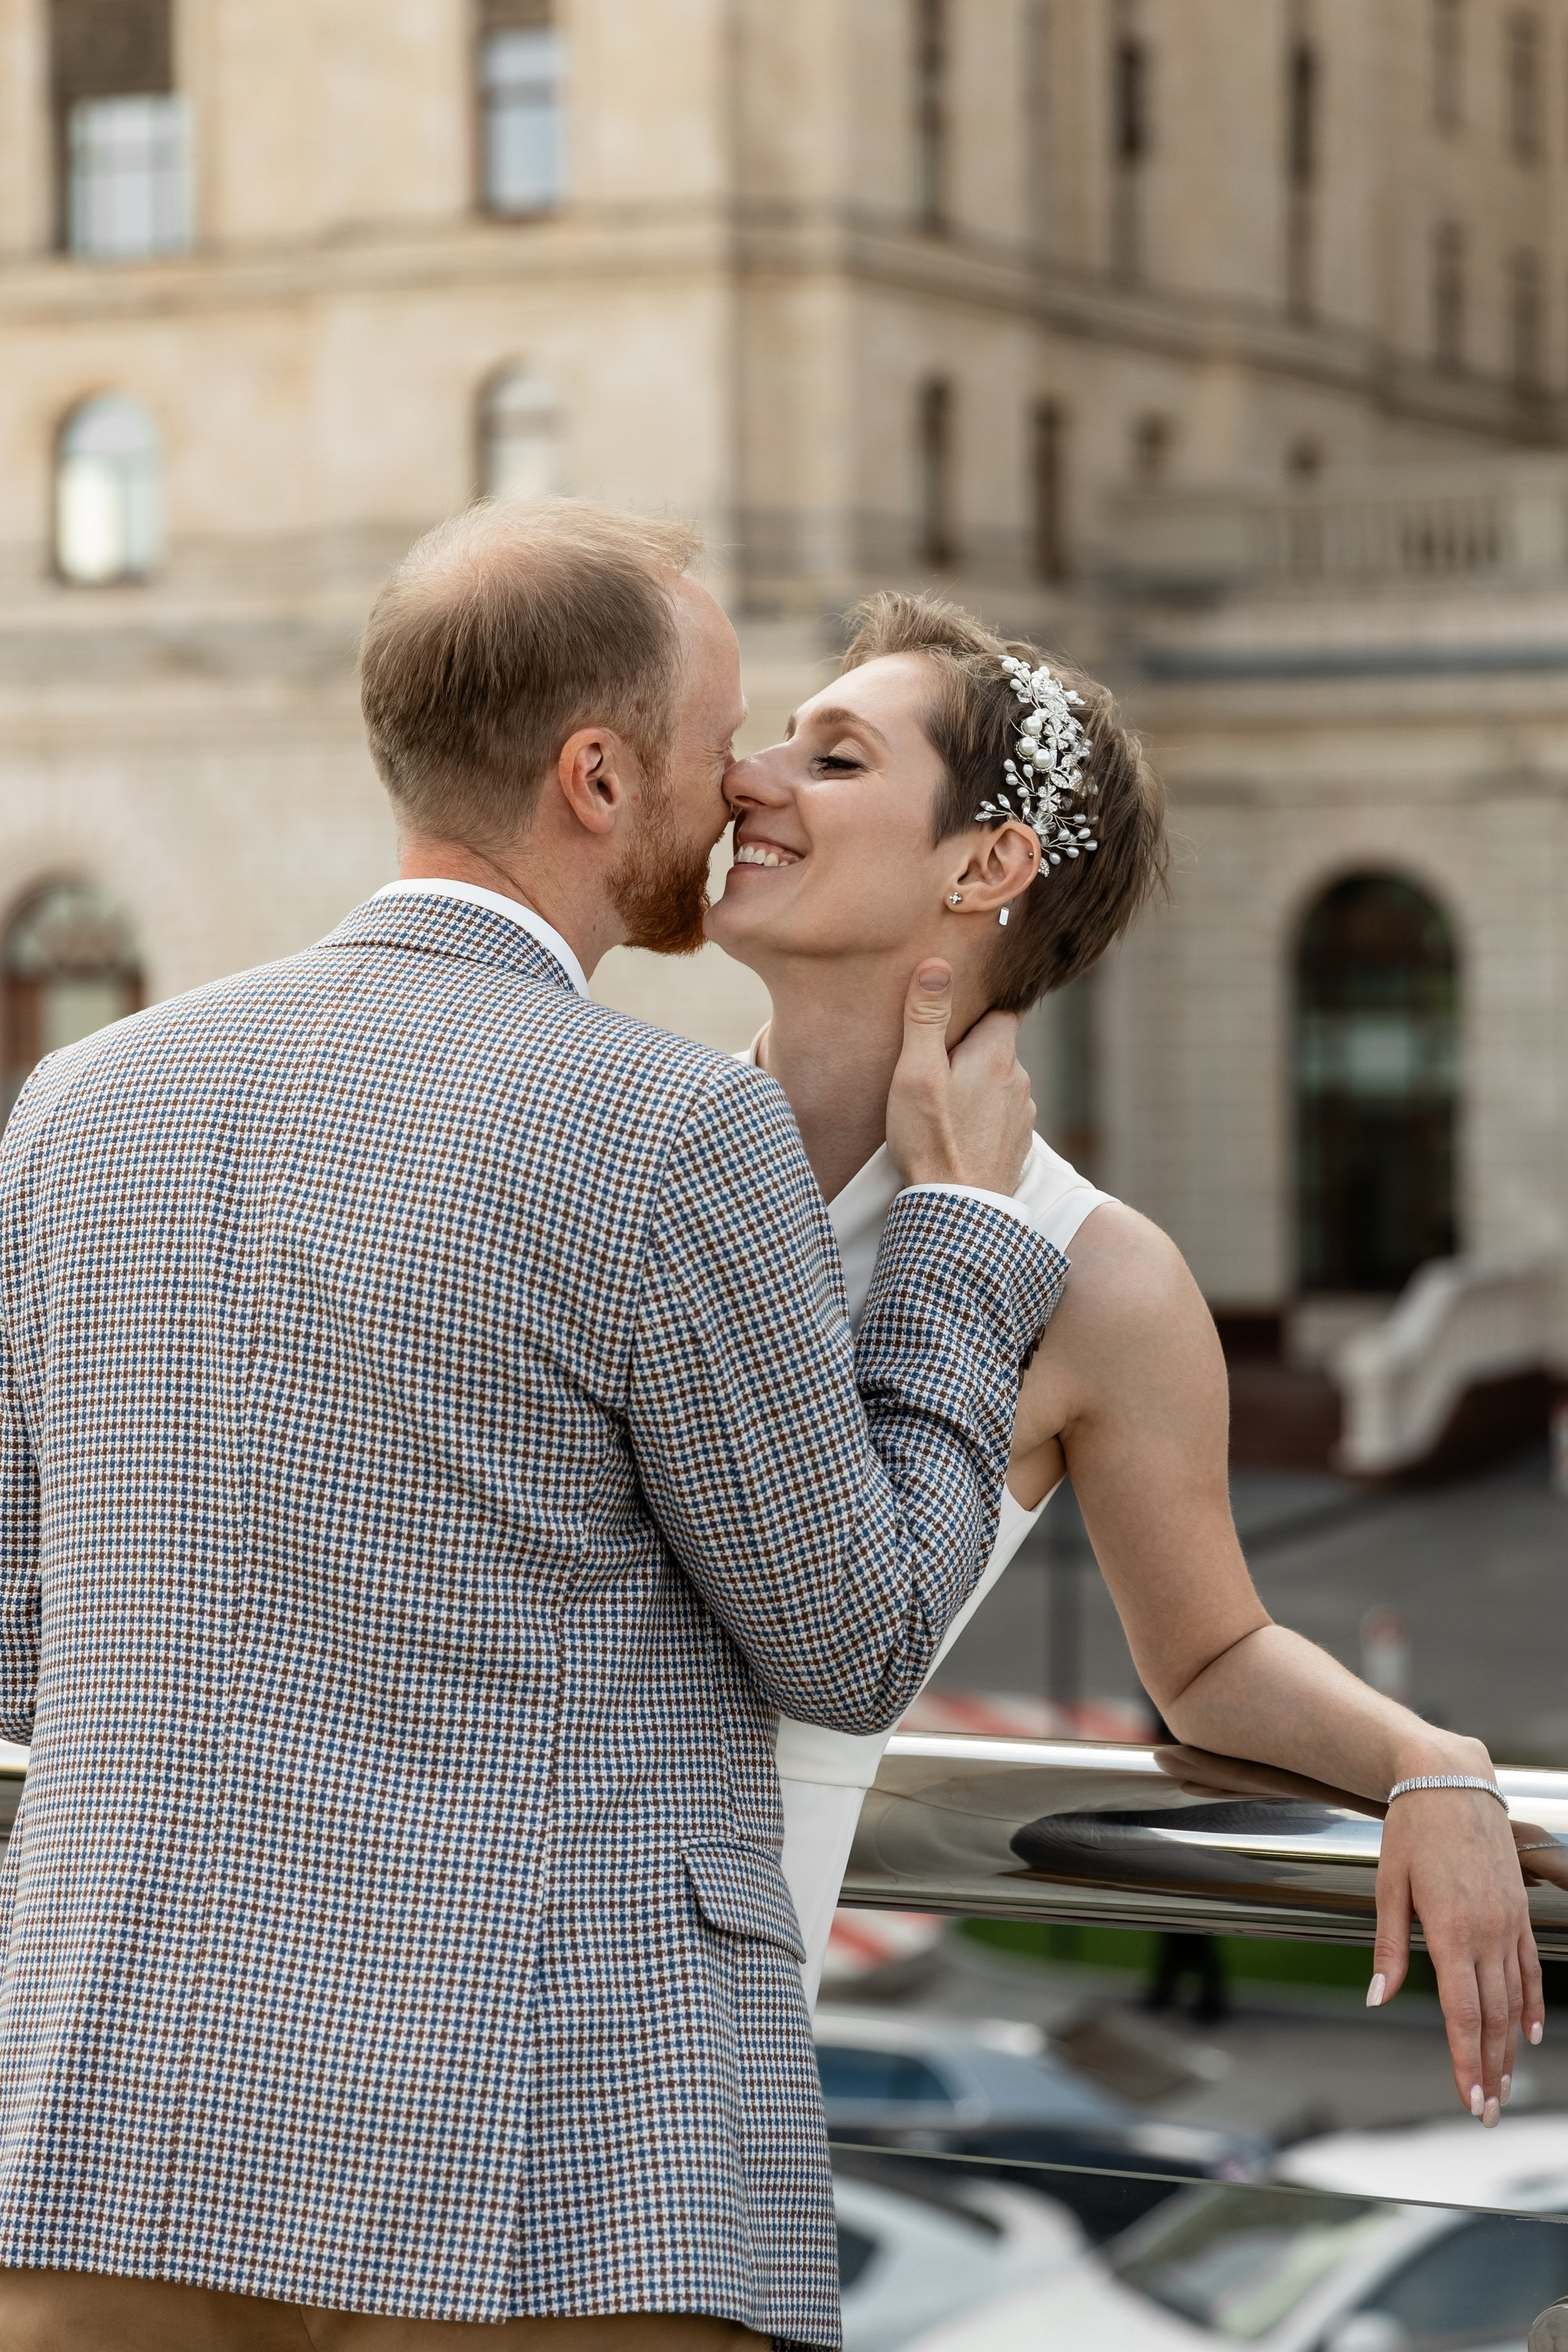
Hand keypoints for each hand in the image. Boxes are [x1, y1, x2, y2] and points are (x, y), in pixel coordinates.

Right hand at [885, 962, 1033, 1193]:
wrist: (958, 1213)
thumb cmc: (932, 1141)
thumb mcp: (917, 1073)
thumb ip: (927, 1018)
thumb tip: (938, 965)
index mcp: (998, 1055)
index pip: (1002, 1009)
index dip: (978, 1006)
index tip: (954, 1011)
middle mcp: (1020, 1081)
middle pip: (997, 1046)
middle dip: (970, 1048)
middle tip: (932, 1061)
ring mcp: (1022, 1115)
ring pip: (998, 1082)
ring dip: (975, 1084)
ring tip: (939, 1102)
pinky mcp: (1016, 1145)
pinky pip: (999, 1115)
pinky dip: (980, 1116)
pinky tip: (954, 1131)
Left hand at [1371, 1782, 1541, 2125]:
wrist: (1450, 1780)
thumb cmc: (1411, 1830)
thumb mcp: (1388, 1886)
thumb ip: (1388, 1946)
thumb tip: (1377, 1998)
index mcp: (1452, 1931)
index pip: (1462, 2013)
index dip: (1466, 2060)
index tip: (1469, 2098)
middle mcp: (1488, 1933)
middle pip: (1492, 2017)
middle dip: (1490, 2069)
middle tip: (1488, 2112)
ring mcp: (1509, 1923)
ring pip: (1512, 1999)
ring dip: (1510, 2047)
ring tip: (1506, 2086)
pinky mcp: (1519, 1911)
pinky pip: (1528, 1967)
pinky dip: (1530, 2002)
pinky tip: (1528, 2032)